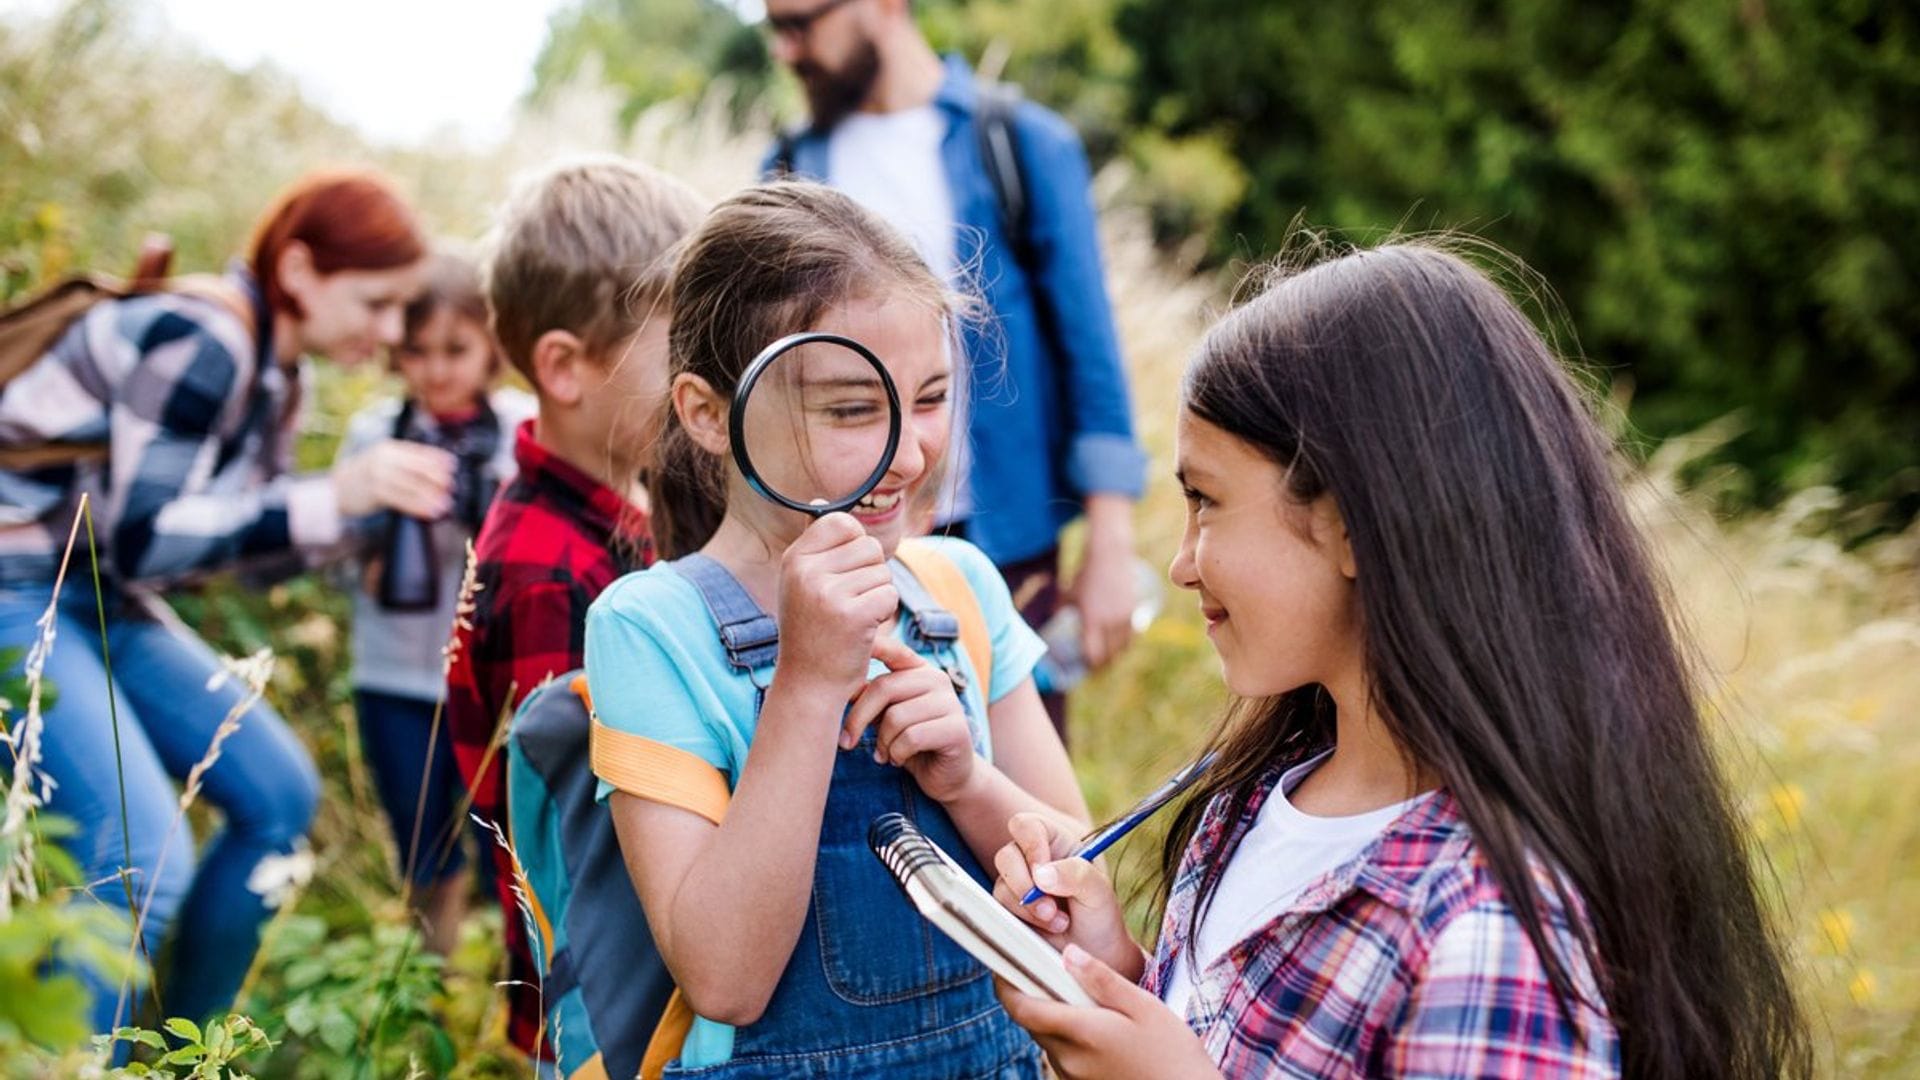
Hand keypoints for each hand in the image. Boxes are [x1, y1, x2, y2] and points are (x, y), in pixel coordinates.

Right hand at [334, 439, 455, 519]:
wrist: (335, 489)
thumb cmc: (364, 476)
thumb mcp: (382, 461)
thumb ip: (404, 463)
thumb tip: (435, 470)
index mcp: (389, 448)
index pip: (418, 451)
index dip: (437, 458)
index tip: (453, 465)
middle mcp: (384, 458)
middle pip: (417, 468)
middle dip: (437, 477)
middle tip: (452, 486)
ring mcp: (379, 474)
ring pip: (412, 485)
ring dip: (431, 496)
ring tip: (446, 504)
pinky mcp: (375, 492)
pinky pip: (402, 500)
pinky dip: (418, 506)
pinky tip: (430, 512)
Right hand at [775, 513, 896, 700]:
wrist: (808, 683)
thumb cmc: (811, 630)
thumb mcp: (802, 583)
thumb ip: (815, 544)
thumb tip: (821, 501)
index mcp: (794, 558)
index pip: (843, 522)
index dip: (856, 545)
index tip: (846, 573)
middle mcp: (806, 571)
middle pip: (869, 546)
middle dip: (871, 574)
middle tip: (850, 603)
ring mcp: (827, 593)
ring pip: (882, 572)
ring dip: (878, 596)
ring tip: (854, 618)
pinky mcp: (852, 615)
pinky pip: (889, 595)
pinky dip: (884, 614)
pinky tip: (864, 630)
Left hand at [842, 635, 978, 800]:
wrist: (947, 776)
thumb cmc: (910, 743)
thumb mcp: (886, 715)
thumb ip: (870, 698)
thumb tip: (839, 685)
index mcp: (919, 670)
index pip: (893, 650)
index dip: (871, 645)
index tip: (843, 645)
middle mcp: (937, 679)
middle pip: (884, 688)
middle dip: (858, 718)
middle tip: (846, 742)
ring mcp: (950, 702)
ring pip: (896, 717)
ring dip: (882, 743)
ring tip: (884, 754)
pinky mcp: (957, 729)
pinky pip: (911, 738)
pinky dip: (897, 754)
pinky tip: (898, 760)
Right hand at [991, 813, 1138, 976]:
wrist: (1095, 954)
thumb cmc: (1100, 915)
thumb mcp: (1099, 892)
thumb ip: (1076, 874)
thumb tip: (1041, 874)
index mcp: (1055, 841)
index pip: (1027, 826)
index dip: (1030, 846)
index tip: (1043, 874)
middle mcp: (1031, 859)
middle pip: (1006, 855)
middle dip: (1025, 885)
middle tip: (1050, 908)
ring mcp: (1018, 884)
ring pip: (1001, 886)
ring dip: (1029, 908)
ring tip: (1059, 922)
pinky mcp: (1009, 909)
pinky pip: (1000, 910)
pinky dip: (1024, 921)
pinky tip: (1048, 928)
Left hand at [995, 945, 1221, 1079]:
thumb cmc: (1172, 1053)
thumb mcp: (1144, 1006)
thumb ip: (1102, 979)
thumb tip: (1068, 952)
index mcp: (1081, 1033)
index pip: (1022, 1008)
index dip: (1006, 984)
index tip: (1006, 963)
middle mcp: (1068, 1059)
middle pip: (1031, 1022)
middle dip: (1032, 995)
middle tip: (1049, 969)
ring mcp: (1073, 1076)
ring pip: (1046, 1038)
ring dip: (1052, 1016)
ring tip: (1081, 996)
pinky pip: (1062, 1055)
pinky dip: (1067, 1036)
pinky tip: (1095, 1025)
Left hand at [1069, 495, 1137, 669]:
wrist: (1110, 555)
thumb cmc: (1085, 574)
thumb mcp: (1068, 592)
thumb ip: (1059, 608)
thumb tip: (1051, 618)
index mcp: (1091, 620)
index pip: (1093, 654)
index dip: (1090, 665)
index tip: (1085, 668)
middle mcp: (1110, 622)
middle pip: (1109, 655)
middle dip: (1102, 665)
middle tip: (1096, 670)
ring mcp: (1124, 617)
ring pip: (1123, 648)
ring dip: (1116, 657)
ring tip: (1108, 661)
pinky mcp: (1134, 610)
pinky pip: (1132, 636)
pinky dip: (1125, 644)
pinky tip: (1119, 647)